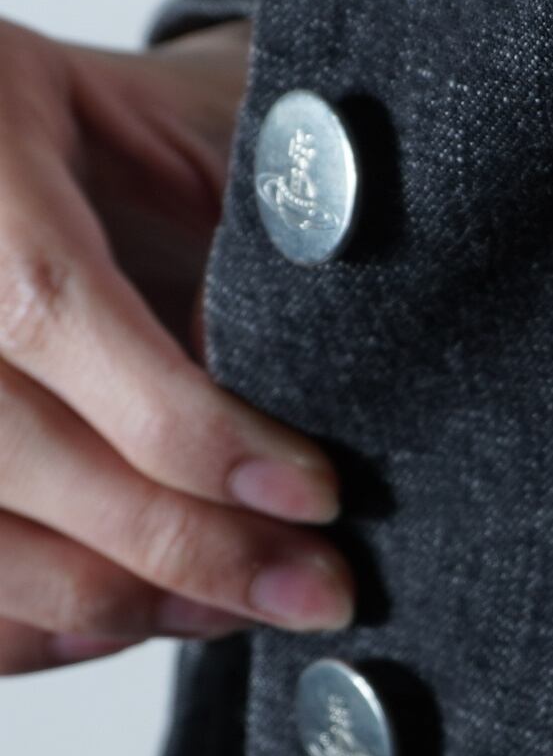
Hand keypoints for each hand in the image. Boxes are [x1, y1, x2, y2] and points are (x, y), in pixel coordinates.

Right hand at [0, 13, 351, 673]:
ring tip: (243, 608)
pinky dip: (34, 622)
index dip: (190, 427)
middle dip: (178, 545)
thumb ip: (235, 273)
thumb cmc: (144, 141)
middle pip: (0, 446)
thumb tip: (279, 444)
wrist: (41, 133)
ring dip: (114, 598)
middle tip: (313, 590)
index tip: (317, 495)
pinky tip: (137, 619)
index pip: (48, 305)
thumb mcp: (211, 155)